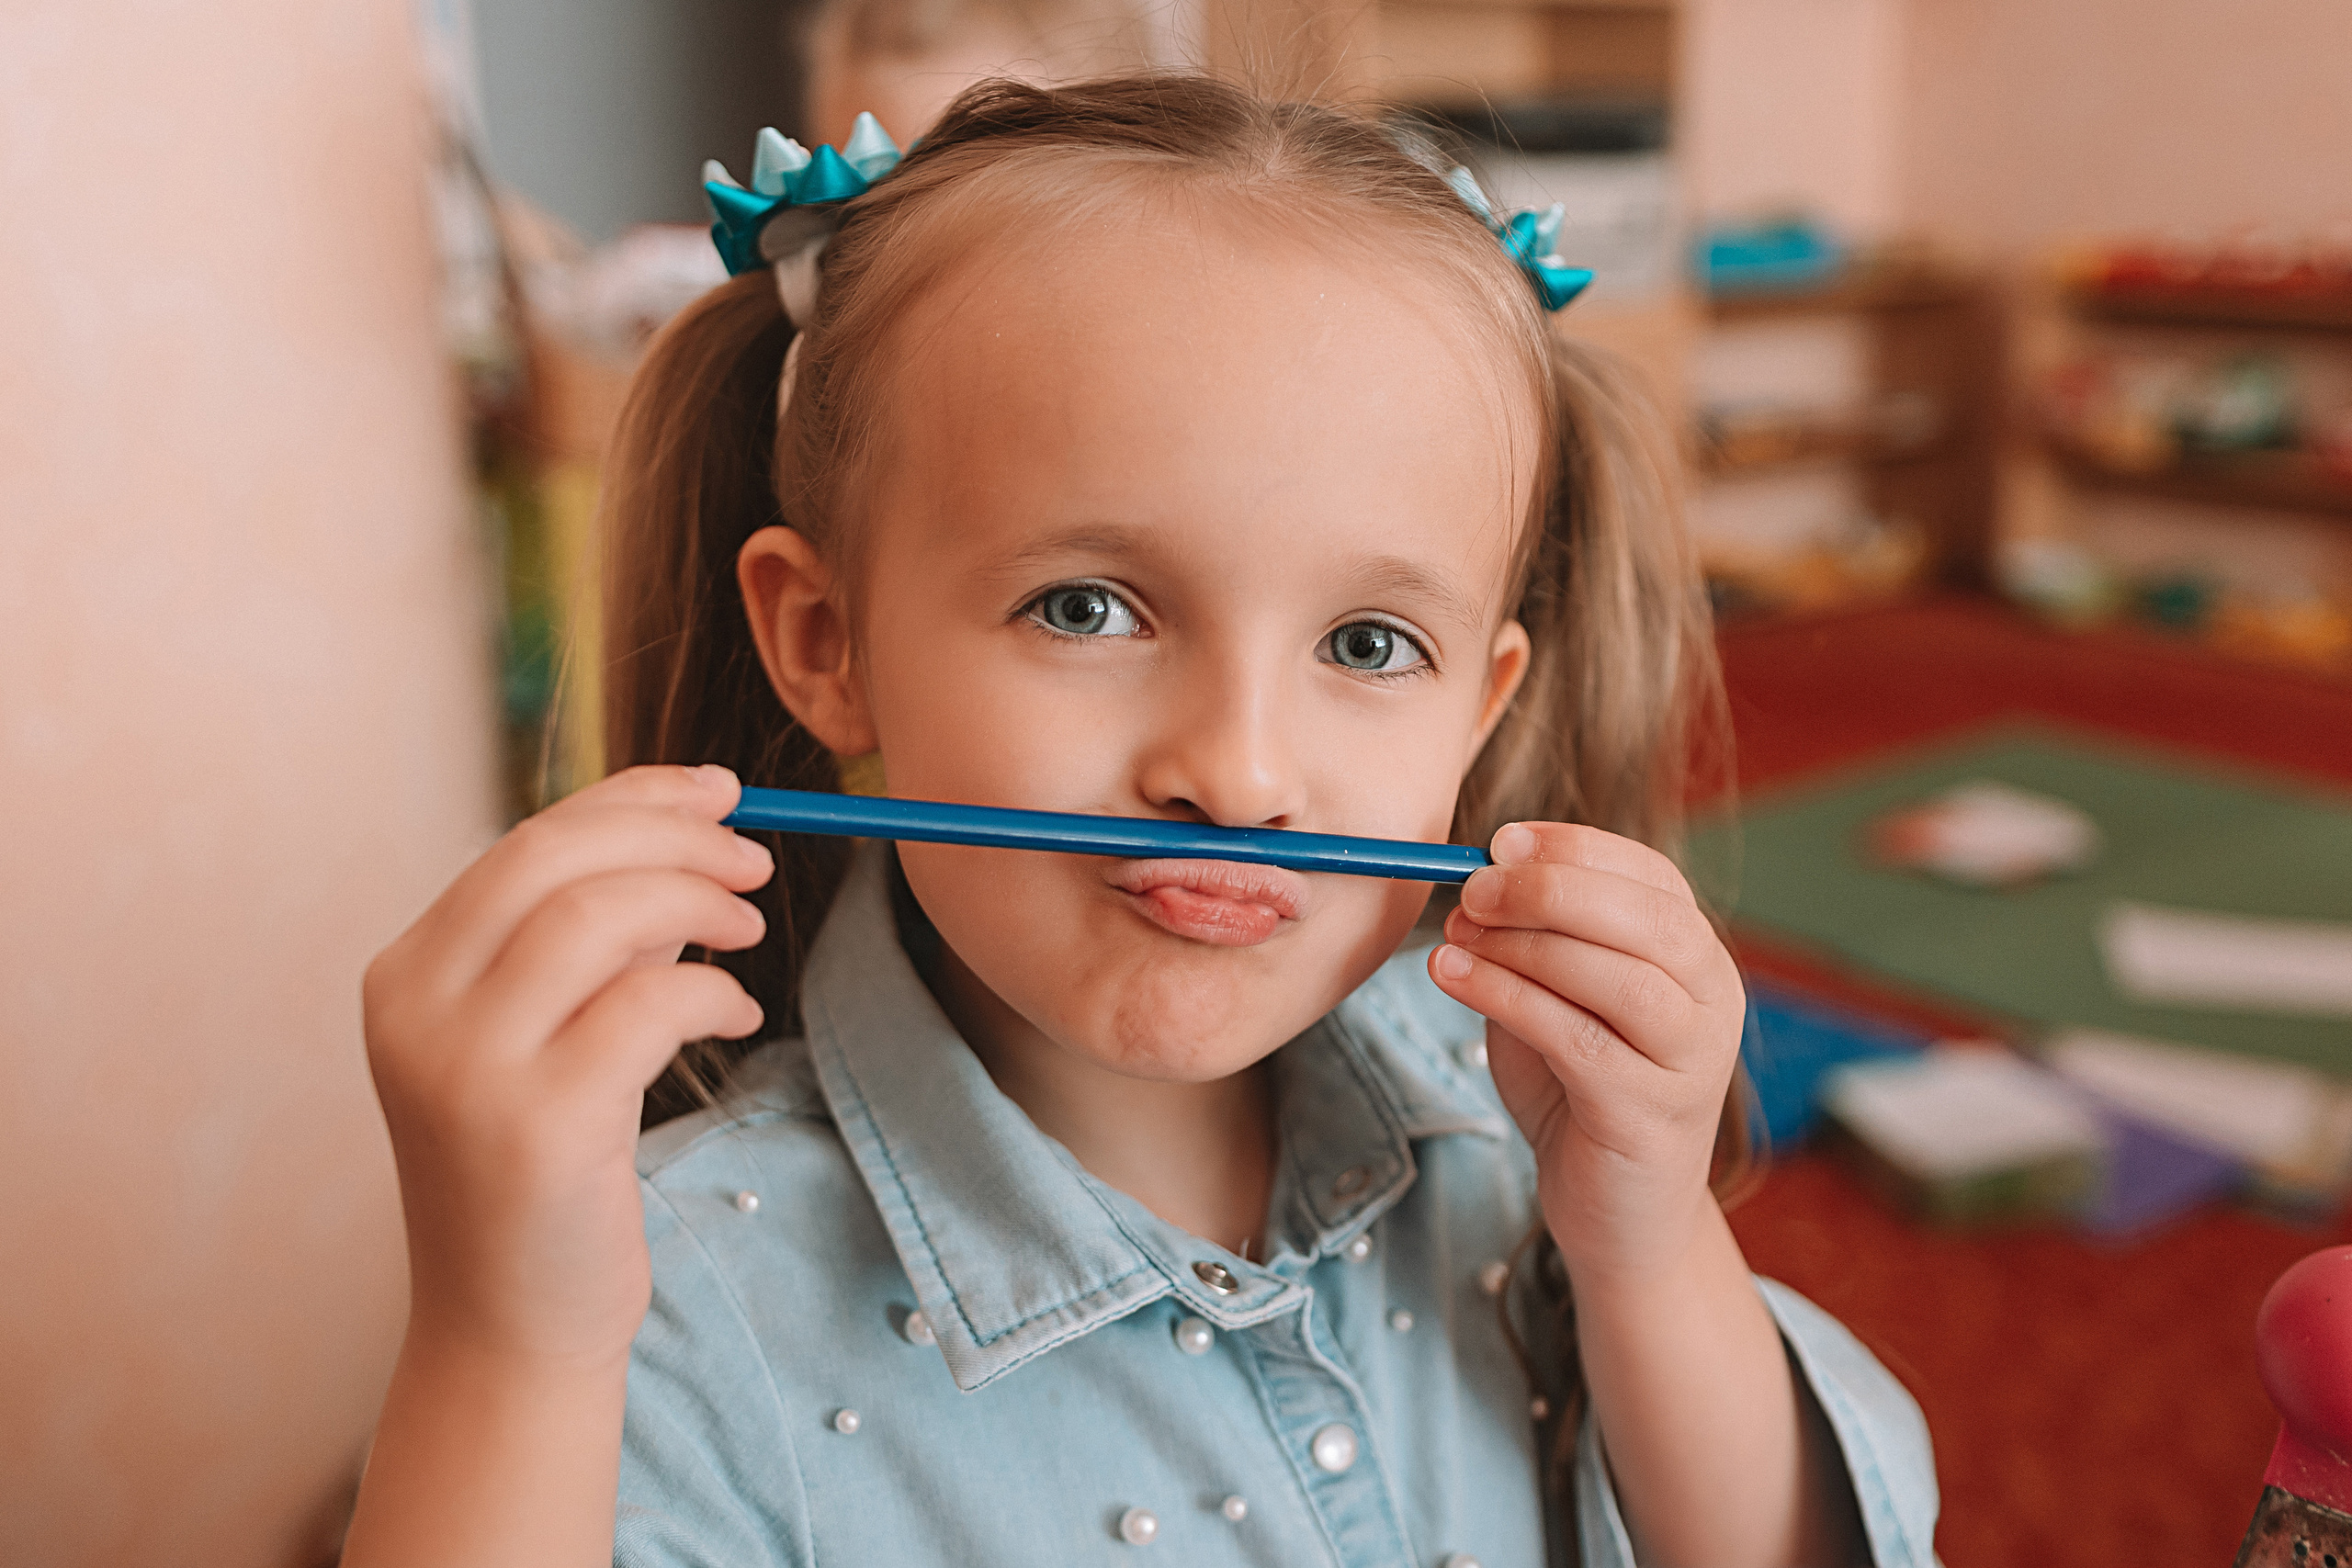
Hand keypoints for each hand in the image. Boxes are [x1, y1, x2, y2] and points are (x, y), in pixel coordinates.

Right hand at [363, 764, 772, 1366]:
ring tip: (751, 928)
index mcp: (406, 974)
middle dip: (671, 836)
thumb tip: (696, 827)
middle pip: (554, 858)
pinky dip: (709, 991)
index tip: (717, 791)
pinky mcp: (535, 1129)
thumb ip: (598, 937)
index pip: (527, 843)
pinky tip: (734, 1014)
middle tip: (753, 860)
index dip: (633, 801)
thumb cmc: (545, 1169)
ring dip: (697, 903)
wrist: (510, 1323)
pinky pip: (645, 1007)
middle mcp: (415, 1011)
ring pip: (595, 917)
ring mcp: (464, 1070)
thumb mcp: (547, 1034)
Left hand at [1428, 821, 1744, 1285]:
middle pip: (1643, 917)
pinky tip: (1454, 976)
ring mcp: (1692, 1060)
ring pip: (1614, 975)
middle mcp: (1713, 1000)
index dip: (1574, 848)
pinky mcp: (1651, 1114)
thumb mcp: (1558, 999)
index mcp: (1697, 956)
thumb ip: (1535, 944)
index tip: (1501, 840)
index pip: (1650, 875)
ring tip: (1456, 933)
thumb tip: (1474, 887)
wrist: (1618, 1213)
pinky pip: (1577, 1037)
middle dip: (1549, 889)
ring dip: (1523, 944)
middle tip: (1474, 887)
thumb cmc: (1582, 1092)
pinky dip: (1508, 996)